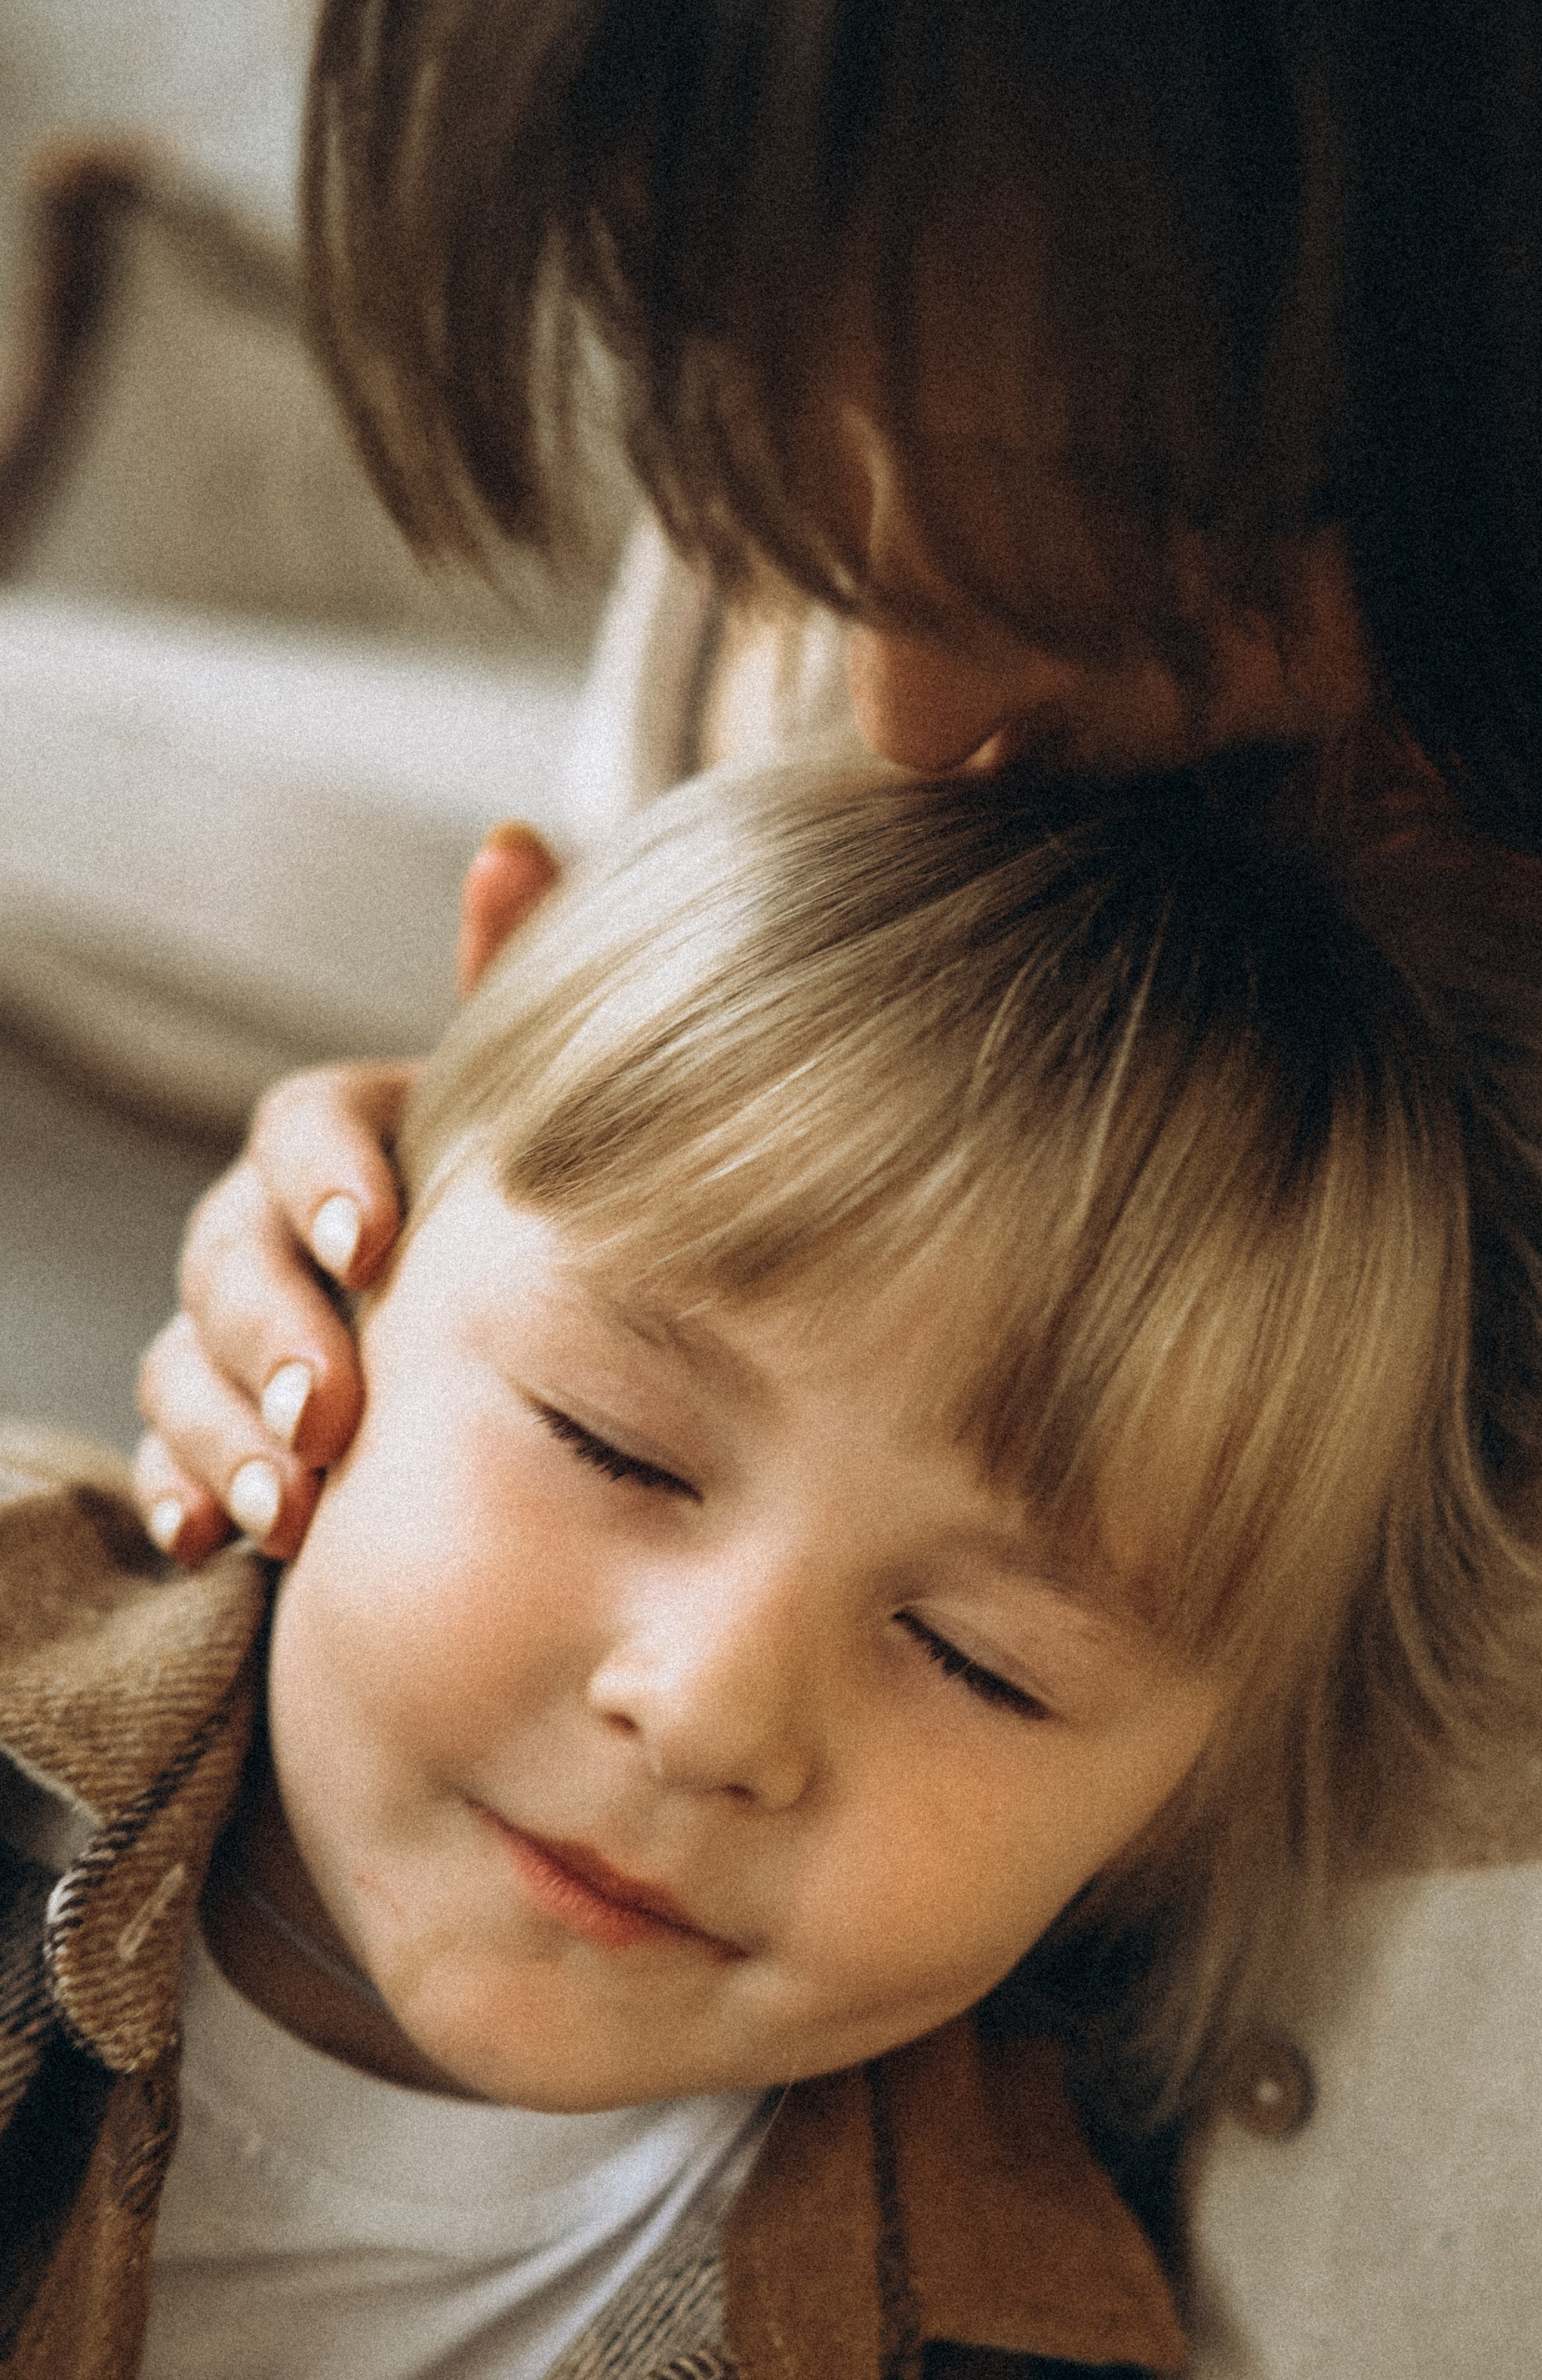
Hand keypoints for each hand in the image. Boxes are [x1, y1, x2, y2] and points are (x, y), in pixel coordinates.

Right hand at [132, 825, 561, 1559]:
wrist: (529, 1343)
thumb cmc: (535, 1208)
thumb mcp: (533, 1123)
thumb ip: (513, 996)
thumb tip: (514, 841)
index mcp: (349, 1136)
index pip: (302, 1125)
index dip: (328, 1177)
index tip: (377, 1243)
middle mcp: (273, 1220)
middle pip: (228, 1253)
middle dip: (270, 1334)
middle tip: (328, 1414)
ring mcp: (234, 1326)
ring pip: (185, 1358)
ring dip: (224, 1430)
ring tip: (292, 1507)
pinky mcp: (218, 1425)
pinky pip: (168, 1449)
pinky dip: (183, 1490)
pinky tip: (212, 1538)